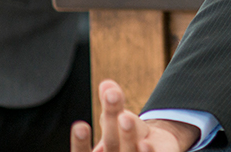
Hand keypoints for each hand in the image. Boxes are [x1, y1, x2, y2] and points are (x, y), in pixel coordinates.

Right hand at [70, 80, 198, 151]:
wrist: (151, 147)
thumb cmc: (124, 136)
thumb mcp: (116, 121)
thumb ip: (111, 106)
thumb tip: (106, 84)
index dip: (80, 142)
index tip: (80, 126)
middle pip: (111, 145)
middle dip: (112, 127)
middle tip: (117, 113)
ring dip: (127, 137)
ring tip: (126, 118)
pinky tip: (146, 143)